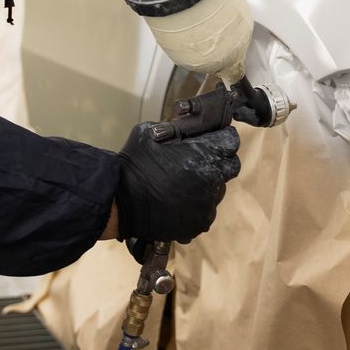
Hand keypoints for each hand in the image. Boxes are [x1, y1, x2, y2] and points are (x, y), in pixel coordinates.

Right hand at [113, 123, 240, 245]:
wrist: (119, 202)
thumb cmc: (133, 163)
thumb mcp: (150, 132)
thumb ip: (175, 128)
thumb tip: (188, 125)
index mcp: (202, 154)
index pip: (231, 141)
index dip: (222, 138)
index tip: (214, 138)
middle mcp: (210, 180)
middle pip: (231, 166)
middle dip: (219, 160)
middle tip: (200, 159)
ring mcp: (206, 205)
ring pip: (219, 190)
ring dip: (208, 184)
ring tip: (184, 183)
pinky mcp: (198, 224)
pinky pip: (206, 210)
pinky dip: (197, 205)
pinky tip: (178, 200)